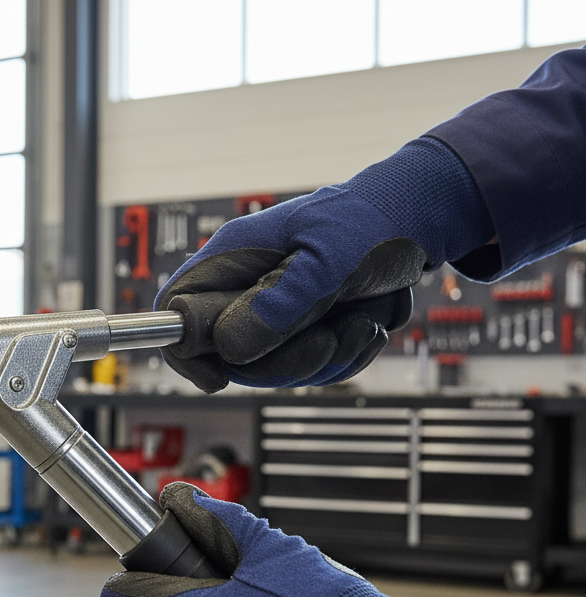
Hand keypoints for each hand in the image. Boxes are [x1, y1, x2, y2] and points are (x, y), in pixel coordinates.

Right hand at [158, 136, 494, 391]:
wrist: (420, 221)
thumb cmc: (372, 220)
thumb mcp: (328, 259)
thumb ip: (279, 302)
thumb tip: (231, 346)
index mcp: (233, 257)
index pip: (176, 311)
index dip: (185, 350)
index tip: (218, 376)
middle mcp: (246, 287)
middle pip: (229, 356)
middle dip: (285, 360)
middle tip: (328, 339)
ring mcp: (274, 311)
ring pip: (275, 368)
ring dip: (328, 355)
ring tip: (362, 319)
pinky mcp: (303, 329)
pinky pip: (310, 368)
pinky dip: (346, 355)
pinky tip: (368, 324)